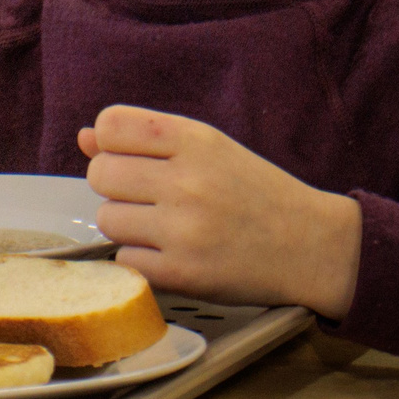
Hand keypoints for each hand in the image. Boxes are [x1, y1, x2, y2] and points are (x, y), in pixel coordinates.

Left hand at [79, 106, 362, 319]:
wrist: (313, 246)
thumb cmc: (255, 191)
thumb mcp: (209, 149)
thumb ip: (147, 140)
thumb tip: (85, 136)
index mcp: (195, 140)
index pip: (111, 125)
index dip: (112, 143)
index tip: (133, 158)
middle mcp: (187, 180)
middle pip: (100, 174)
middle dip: (115, 187)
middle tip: (148, 198)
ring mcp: (185, 229)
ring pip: (107, 219)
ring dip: (126, 225)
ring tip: (162, 227)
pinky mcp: (184, 273)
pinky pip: (126, 259)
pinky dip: (141, 259)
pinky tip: (171, 253)